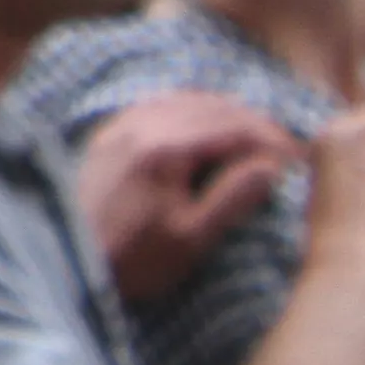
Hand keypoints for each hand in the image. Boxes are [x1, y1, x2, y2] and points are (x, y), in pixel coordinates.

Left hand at [81, 92, 301, 305]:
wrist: (66, 263)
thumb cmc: (132, 260)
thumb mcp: (191, 239)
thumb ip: (233, 197)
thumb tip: (271, 166)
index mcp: (167, 148)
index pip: (234, 127)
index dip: (272, 139)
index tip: (299, 158)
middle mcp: (142, 125)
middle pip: (212, 107)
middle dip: (253, 123)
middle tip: (283, 147)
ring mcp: (121, 127)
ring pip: (184, 101)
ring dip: (223, 114)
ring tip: (252, 138)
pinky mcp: (108, 137)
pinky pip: (158, 106)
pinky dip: (190, 112)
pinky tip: (202, 130)